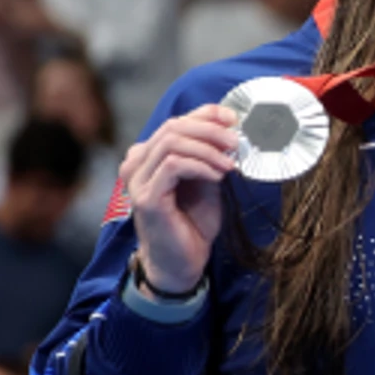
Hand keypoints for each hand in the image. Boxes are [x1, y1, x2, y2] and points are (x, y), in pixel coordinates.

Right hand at [121, 104, 241, 294]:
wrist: (184, 260)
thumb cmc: (194, 221)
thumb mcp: (208, 180)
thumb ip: (211, 155)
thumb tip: (232, 129)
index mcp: (150, 155)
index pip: (177, 121)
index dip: (207, 114)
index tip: (234, 120)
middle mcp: (138, 163)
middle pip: (173, 126)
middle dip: (210, 130)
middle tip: (236, 142)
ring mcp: (138, 180)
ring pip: (172, 143)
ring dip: (207, 149)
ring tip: (229, 164)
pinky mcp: (146, 197)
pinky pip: (173, 166)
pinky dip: (200, 165)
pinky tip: (217, 176)